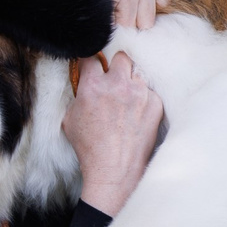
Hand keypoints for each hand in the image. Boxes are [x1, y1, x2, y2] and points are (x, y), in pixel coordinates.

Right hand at [61, 53, 163, 215]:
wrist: (114, 170)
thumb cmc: (89, 147)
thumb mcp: (70, 118)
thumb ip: (78, 95)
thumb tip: (83, 85)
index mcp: (93, 85)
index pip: (91, 57)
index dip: (91, 62)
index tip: (93, 67)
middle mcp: (118, 84)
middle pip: (120, 57)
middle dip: (115, 67)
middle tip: (113, 80)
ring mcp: (140, 92)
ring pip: (137, 73)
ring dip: (131, 82)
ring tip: (127, 99)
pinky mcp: (155, 103)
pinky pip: (149, 91)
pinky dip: (144, 99)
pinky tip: (137, 114)